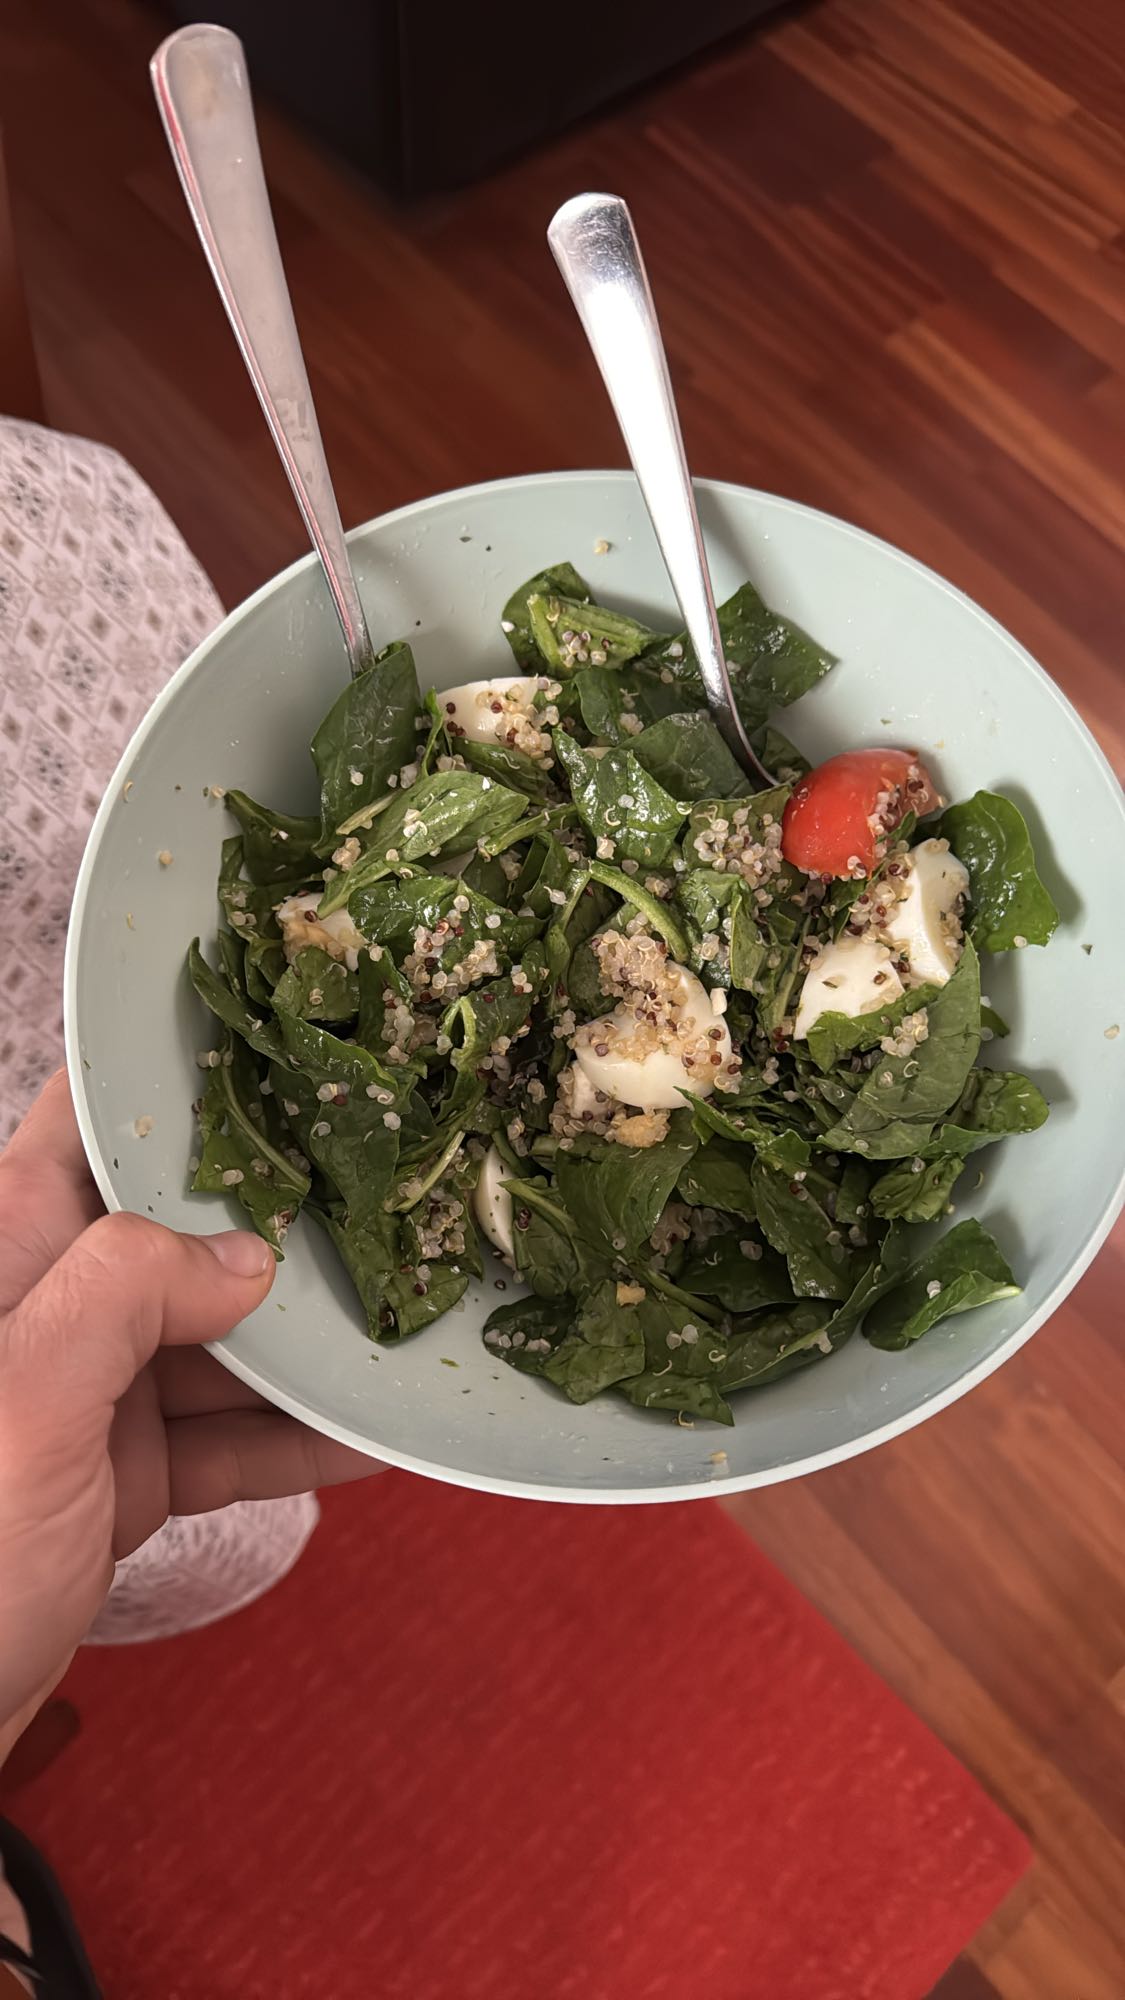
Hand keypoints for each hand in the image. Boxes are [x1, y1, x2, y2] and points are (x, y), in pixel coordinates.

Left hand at [0, 1072, 378, 1750]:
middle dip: (285, 1217)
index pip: (91, 1121)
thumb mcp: (23, 1403)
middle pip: (183, 1231)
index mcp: (6, 1251)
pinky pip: (226, 1438)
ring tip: (411, 1317)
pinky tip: (376, 1433)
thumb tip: (245, 1258)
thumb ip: (125, 1297)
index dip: (180, 1071)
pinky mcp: (116, 1476)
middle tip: (396, 1187)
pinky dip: (297, 1440)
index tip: (286, 1041)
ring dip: (311, 1342)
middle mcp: (48, 1308)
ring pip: (220, 1338)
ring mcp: (86, 1394)